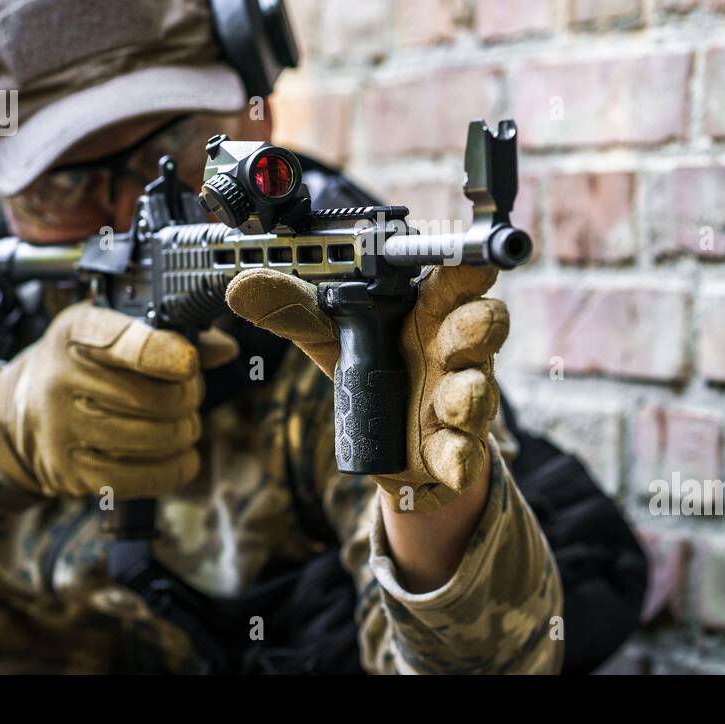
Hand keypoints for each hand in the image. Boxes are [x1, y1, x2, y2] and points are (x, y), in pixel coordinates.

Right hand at [0, 301, 238, 497]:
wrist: (19, 410)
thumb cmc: (84, 361)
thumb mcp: (114, 327)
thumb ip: (172, 332)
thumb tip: (225, 349)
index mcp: (76, 332)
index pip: (124, 342)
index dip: (165, 353)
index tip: (189, 362)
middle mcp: (62, 380)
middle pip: (156, 398)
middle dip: (189, 395)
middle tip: (189, 392)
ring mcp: (64, 431)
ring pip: (158, 437)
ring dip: (186, 430)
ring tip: (182, 420)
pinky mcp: (73, 474)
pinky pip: (147, 477)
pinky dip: (178, 466)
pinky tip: (182, 453)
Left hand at [225, 265, 508, 513]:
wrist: (392, 450)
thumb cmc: (375, 374)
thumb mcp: (332, 340)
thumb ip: (295, 310)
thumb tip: (242, 286)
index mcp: (427, 313)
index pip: (455, 281)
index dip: (468, 270)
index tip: (475, 262)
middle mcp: (453, 351)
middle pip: (482, 326)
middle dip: (476, 326)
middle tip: (457, 332)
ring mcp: (460, 399)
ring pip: (479, 388)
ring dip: (469, 393)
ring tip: (450, 401)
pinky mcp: (456, 447)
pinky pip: (468, 452)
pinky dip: (462, 457)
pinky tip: (452, 461)